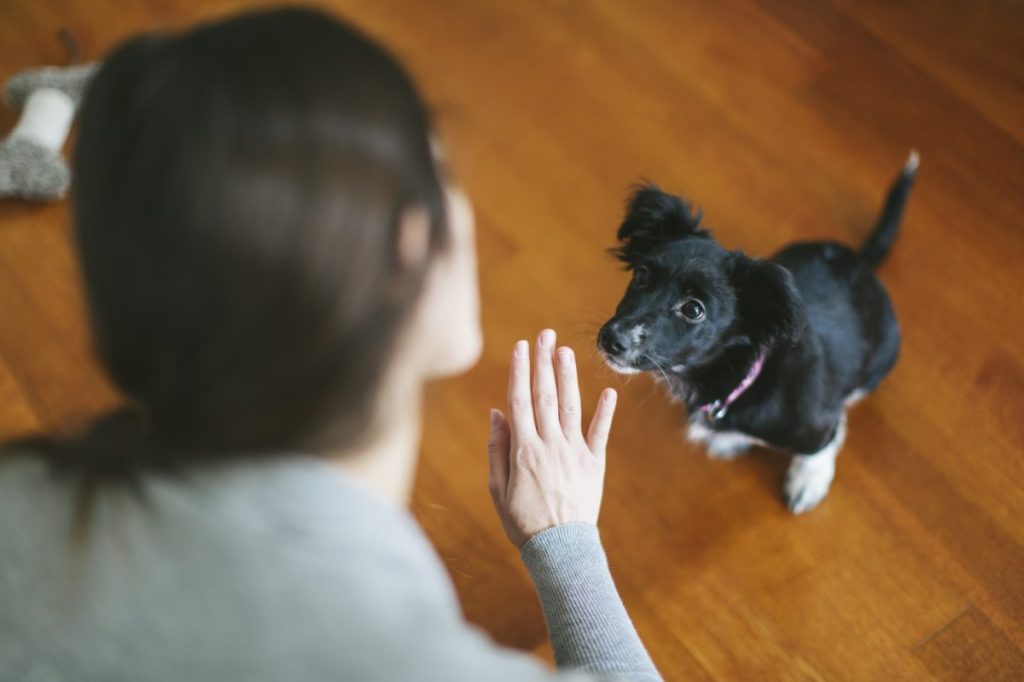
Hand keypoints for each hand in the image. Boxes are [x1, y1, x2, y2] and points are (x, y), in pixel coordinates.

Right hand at [487, 329, 617, 547]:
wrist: (560, 549)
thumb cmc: (523, 521)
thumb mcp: (498, 488)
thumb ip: (497, 448)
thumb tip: (498, 412)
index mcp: (523, 449)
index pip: (520, 400)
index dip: (520, 371)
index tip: (521, 347)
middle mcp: (549, 445)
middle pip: (544, 395)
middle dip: (544, 362)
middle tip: (545, 334)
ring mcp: (574, 452)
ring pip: (570, 406)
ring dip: (568, 376)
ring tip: (566, 351)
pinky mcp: (594, 464)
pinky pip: (600, 433)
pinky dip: (605, 412)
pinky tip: (608, 391)